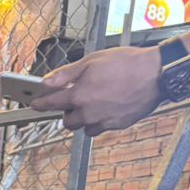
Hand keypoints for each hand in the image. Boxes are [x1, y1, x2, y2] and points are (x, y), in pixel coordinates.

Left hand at [30, 47, 160, 135]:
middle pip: (68, 121)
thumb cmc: (125, 63)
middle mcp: (88, 112)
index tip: (34, 105)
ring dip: (84, 118)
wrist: (155, 74)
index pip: (53, 104)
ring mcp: (103, 121)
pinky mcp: (118, 125)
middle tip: (75, 100)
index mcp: (79, 95)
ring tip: (94, 103)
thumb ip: (66, 74)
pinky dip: (99, 121)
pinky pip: (101, 128)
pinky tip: (107, 107)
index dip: (41, 104)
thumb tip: (46, 83)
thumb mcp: (91, 61)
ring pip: (85, 127)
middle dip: (67, 113)